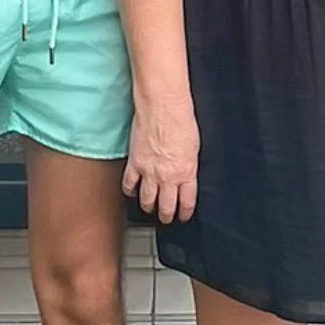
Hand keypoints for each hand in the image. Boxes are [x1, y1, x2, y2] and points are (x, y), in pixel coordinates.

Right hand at [125, 99, 198, 224]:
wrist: (163, 106)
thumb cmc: (182, 119)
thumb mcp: (195, 147)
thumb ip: (189, 165)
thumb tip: (187, 174)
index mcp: (186, 173)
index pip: (186, 202)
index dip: (184, 213)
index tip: (183, 216)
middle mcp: (168, 177)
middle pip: (165, 207)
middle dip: (166, 215)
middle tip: (165, 218)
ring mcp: (149, 172)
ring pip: (146, 200)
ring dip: (148, 207)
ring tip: (149, 209)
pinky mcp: (134, 163)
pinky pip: (129, 185)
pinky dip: (130, 191)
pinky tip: (131, 193)